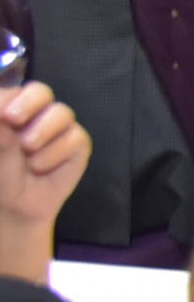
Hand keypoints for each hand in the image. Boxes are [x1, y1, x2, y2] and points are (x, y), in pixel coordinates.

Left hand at [0, 80, 88, 284]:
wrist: (17, 210)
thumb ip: (0, 135)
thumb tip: (3, 115)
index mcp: (9, 110)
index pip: (11, 93)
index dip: (6, 99)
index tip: (2, 116)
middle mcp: (34, 114)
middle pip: (40, 91)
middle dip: (28, 102)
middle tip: (12, 118)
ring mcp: (58, 127)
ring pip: (61, 113)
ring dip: (42, 134)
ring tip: (28, 155)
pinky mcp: (77, 143)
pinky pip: (75, 137)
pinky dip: (55, 154)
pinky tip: (42, 168)